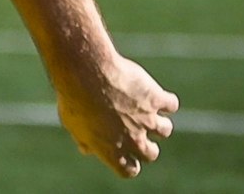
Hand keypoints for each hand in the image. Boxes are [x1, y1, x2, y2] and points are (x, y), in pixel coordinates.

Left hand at [54, 53, 176, 177]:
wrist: (87, 73)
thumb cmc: (74, 98)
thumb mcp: (72, 123)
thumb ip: (84, 139)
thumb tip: (87, 149)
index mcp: (112, 152)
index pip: (129, 170)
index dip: (130, 162)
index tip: (127, 153)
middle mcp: (133, 140)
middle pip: (151, 154)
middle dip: (147, 145)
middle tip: (138, 131)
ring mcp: (147, 120)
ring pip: (165, 129)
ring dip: (158, 122)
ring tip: (146, 110)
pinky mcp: (156, 99)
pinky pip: (171, 104)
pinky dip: (165, 100)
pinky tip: (152, 92)